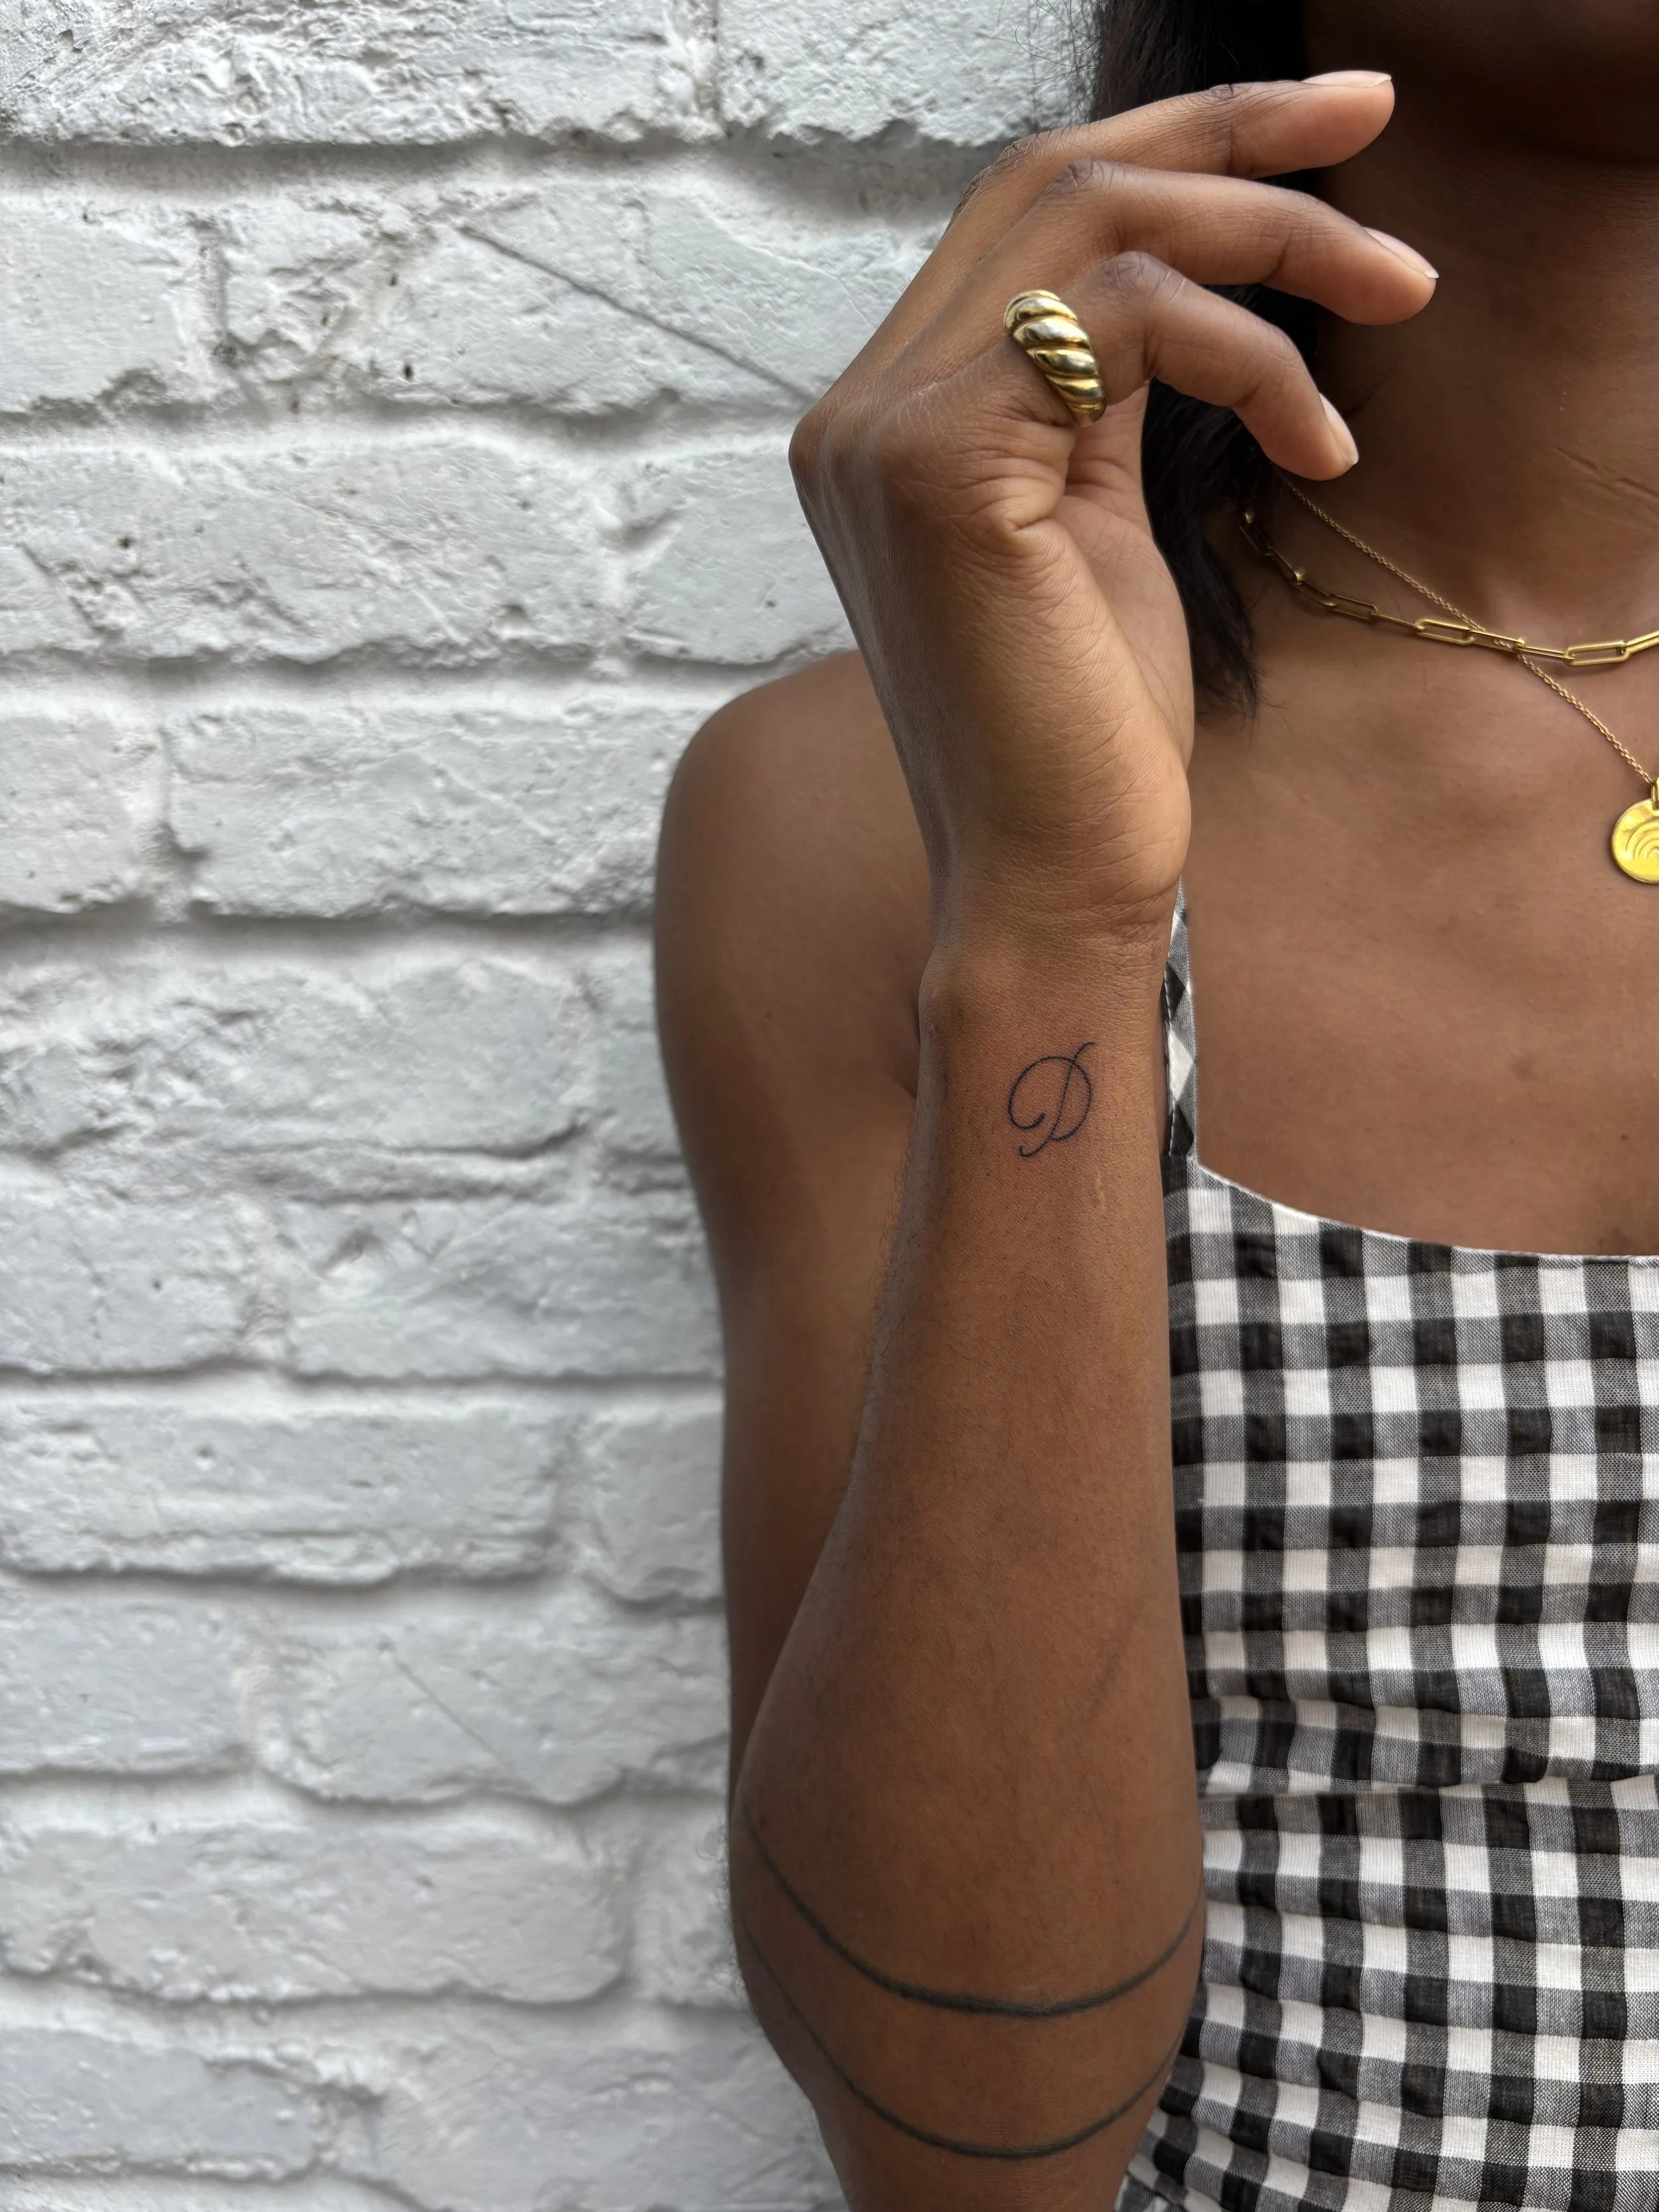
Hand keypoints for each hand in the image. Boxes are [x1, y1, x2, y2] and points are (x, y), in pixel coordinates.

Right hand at [790, 76, 1435, 945]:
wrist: (1050, 878)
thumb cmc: (1085, 730)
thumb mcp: (1098, 522)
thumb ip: (1101, 392)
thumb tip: (1182, 281)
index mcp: (886, 422)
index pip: (1022, 215)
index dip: (1175, 142)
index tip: (1324, 130)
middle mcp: (858, 413)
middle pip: (1050, 177)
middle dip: (1230, 135)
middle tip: (1378, 122)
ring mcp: (882, 434)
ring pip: (1092, 222)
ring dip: (1274, 237)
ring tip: (1398, 293)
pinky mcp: (940, 468)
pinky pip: (1129, 317)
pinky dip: (1253, 350)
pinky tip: (1321, 444)